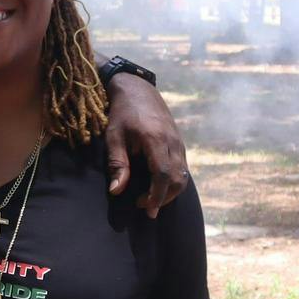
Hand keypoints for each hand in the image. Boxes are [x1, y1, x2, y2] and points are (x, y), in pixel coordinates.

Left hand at [106, 73, 189, 217]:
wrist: (138, 90)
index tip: (146, 208)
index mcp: (156, 139)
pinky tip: (158, 186)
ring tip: (151, 199)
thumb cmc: (122, 113)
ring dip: (170, 192)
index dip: (157, 195)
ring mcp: (179, 142)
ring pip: (184, 175)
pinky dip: (174, 181)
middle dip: (164, 198)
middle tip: (145, 207)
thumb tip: (117, 191)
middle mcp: (173, 142)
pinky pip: (183, 168)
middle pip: (178, 179)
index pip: (163, 174)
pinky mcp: (180, 143)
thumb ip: (117, 163)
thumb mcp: (114, 136)